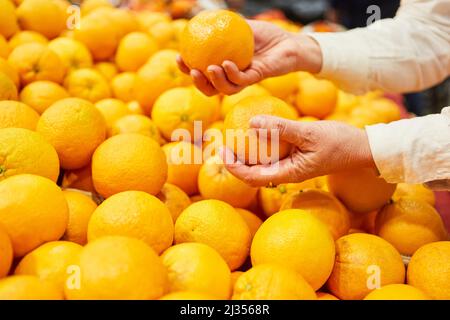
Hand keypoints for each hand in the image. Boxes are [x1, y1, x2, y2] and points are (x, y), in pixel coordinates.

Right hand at [177, 20, 322, 95]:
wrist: (290, 42)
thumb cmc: (267, 36)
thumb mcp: (242, 27)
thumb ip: (224, 26)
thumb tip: (201, 19)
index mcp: (225, 67)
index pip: (203, 73)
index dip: (188, 69)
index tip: (179, 57)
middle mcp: (234, 77)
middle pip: (210, 88)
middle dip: (197, 83)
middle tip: (191, 70)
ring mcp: (245, 80)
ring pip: (224, 89)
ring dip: (213, 81)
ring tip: (207, 69)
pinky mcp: (257, 78)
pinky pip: (241, 81)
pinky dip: (232, 74)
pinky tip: (226, 64)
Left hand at [221, 116, 375, 186]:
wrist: (362, 148)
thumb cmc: (339, 142)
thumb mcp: (308, 133)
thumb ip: (280, 128)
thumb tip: (252, 122)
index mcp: (289, 173)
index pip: (253, 177)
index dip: (234, 168)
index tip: (222, 154)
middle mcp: (287, 172)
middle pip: (253, 173)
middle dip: (235, 162)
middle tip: (222, 144)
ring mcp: (291, 165)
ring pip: (262, 164)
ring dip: (246, 153)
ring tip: (233, 137)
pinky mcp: (295, 156)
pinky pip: (273, 153)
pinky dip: (261, 144)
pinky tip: (257, 129)